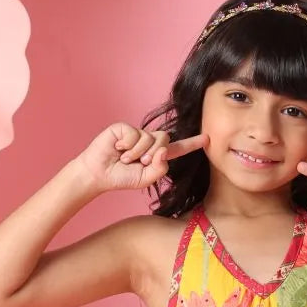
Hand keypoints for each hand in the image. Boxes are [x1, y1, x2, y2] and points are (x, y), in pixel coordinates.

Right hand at [75, 123, 206, 193]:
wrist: (99, 174)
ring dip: (138, 153)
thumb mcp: (145, 179)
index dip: (192, 143)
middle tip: (138, 162)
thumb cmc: (121, 177)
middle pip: (165, 140)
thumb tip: (163, 151)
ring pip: (151, 138)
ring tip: (125, 158)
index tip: (207, 139)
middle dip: (153, 154)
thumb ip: (160, 169)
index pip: (177, 148)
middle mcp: (149, 141)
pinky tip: (117, 149)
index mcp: (156, 155)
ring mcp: (137, 133)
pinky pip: (135, 134)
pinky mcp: (125, 128)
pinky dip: (128, 146)